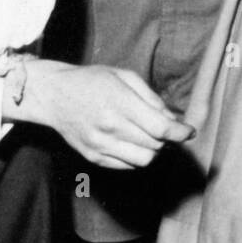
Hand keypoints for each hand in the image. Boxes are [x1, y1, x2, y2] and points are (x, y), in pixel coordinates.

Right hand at [18, 61, 194, 169]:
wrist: (53, 95)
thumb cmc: (91, 81)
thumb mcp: (124, 76)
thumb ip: (151, 98)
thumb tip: (172, 120)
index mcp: (119, 103)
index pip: (160, 128)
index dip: (180, 133)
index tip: (188, 132)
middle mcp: (109, 126)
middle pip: (155, 145)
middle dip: (166, 138)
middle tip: (161, 127)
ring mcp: (100, 145)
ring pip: (144, 160)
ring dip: (153, 150)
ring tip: (147, 137)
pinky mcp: (93, 157)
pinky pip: (127, 166)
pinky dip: (136, 157)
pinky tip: (131, 143)